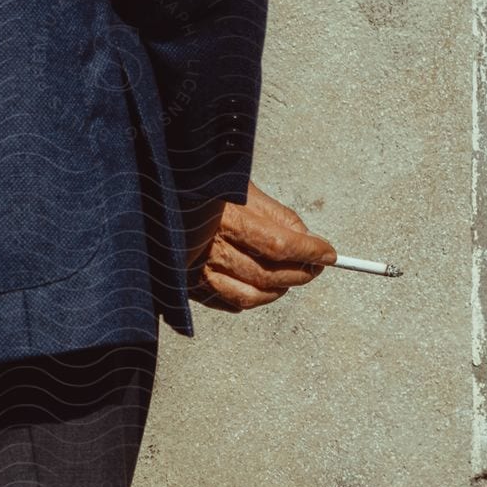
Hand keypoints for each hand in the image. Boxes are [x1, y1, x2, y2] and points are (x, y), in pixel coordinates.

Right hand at [183, 181, 337, 312]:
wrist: (158, 191)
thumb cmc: (200, 184)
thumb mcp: (242, 186)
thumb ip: (277, 214)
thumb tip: (308, 238)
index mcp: (225, 218)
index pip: (279, 244)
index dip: (309, 252)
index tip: (328, 253)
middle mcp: (209, 248)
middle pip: (268, 274)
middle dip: (300, 273)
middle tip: (316, 265)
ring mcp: (197, 270)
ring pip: (252, 296)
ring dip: (280, 289)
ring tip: (292, 277)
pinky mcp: (188, 284)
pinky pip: (229, 302)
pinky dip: (253, 298)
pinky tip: (262, 287)